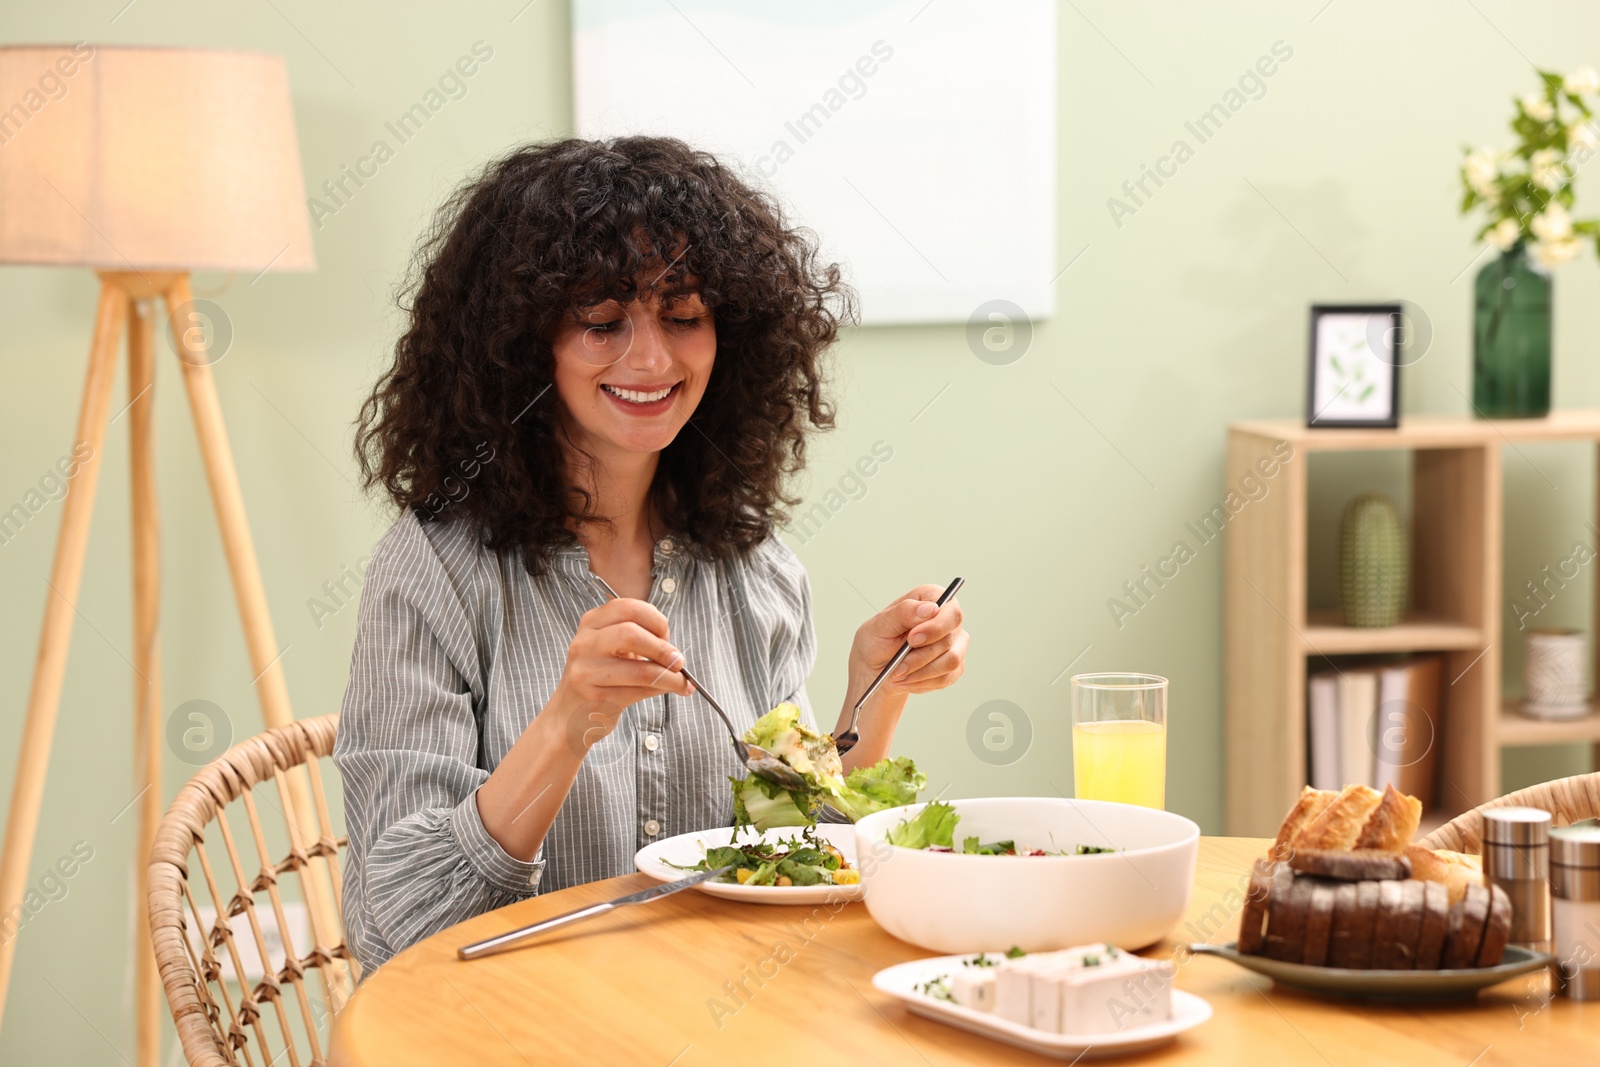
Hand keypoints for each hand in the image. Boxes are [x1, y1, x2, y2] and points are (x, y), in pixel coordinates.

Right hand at [550, 598, 691, 755]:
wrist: (568, 716)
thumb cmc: (598, 679)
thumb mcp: (611, 650)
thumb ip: (639, 641)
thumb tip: (676, 653)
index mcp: (591, 623)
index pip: (629, 607)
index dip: (655, 620)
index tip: (666, 636)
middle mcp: (585, 643)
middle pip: (632, 633)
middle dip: (663, 647)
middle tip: (677, 660)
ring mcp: (587, 671)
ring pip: (641, 669)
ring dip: (670, 675)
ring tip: (681, 680)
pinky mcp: (596, 697)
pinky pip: (640, 691)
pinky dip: (664, 689)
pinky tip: (673, 689)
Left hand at [849, 584, 967, 702]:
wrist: (876, 669)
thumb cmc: (877, 642)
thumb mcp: (880, 625)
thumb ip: (904, 612)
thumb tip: (930, 608)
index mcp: (932, 598)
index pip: (950, 610)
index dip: (935, 626)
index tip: (912, 639)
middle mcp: (948, 619)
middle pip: (950, 637)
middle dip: (921, 655)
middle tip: (899, 664)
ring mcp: (954, 643)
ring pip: (951, 661)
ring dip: (920, 671)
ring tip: (898, 672)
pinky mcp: (955, 666)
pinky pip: (946, 677)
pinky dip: (922, 681)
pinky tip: (907, 678)